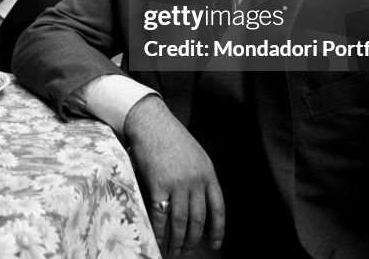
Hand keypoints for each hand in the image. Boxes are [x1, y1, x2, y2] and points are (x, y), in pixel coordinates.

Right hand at [124, 95, 224, 254]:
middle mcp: (195, 181)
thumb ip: (200, 176)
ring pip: (180, 221)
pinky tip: (159, 238)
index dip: (218, 229)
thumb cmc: (170, 136)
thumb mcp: (195, 154)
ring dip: (178, 240)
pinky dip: (160, 230)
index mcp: (208, 173)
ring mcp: (176, 183)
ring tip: (175, 250)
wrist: (150, 121)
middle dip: (193, 239)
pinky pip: (160, 215)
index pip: (218, 208)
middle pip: (198, 219)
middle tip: (187, 251)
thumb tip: (198, 202)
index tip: (214, 244)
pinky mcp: (157, 185)